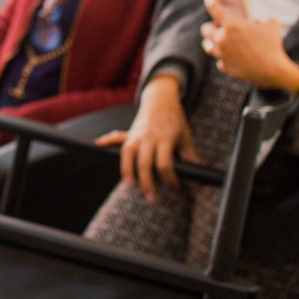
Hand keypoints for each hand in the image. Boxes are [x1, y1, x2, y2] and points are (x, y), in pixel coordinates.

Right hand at [96, 72, 199, 199]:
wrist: (161, 100)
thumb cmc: (175, 120)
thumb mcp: (186, 137)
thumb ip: (190, 156)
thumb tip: (199, 176)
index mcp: (165, 138)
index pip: (165, 163)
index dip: (170, 178)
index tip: (175, 186)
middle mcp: (149, 137)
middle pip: (145, 163)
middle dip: (148, 183)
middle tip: (152, 198)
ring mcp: (137, 135)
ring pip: (128, 154)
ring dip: (127, 171)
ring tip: (129, 186)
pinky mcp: (130, 133)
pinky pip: (117, 137)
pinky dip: (108, 140)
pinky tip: (99, 144)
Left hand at [201, 0, 298, 89]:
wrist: (274, 70)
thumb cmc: (274, 45)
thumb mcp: (272, 24)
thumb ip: (262, 20)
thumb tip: (257, 21)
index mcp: (232, 25)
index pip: (216, 10)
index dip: (211, 2)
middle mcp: (222, 39)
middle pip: (205, 30)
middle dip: (210, 27)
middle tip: (216, 27)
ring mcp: (223, 54)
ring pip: (207, 46)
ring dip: (211, 43)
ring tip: (217, 42)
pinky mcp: (226, 67)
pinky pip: (220, 62)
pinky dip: (224, 60)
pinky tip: (229, 58)